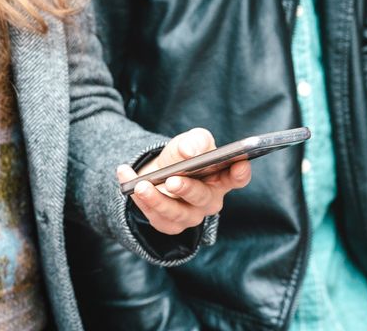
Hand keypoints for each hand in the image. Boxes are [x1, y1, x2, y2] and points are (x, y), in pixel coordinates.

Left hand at [118, 128, 251, 234]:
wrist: (158, 172)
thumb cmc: (183, 156)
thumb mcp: (189, 142)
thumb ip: (195, 141)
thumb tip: (192, 152)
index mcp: (221, 178)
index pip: (237, 178)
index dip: (240, 172)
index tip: (238, 163)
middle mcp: (209, 200)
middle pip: (203, 198)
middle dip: (187, 189)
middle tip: (172, 179)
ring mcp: (189, 216)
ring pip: (176, 213)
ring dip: (157, 200)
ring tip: (142, 185)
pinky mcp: (169, 224)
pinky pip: (154, 216)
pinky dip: (138, 198)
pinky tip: (126, 177)